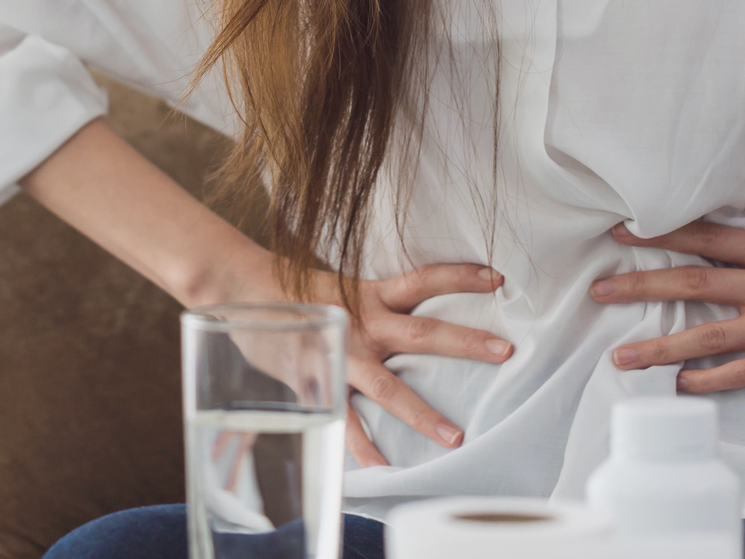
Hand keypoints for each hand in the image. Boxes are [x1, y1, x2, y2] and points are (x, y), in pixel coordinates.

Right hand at [208, 255, 512, 465]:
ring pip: (388, 386)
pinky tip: (382, 468)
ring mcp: (342, 352)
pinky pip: (344, 418)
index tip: (498, 278)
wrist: (239, 285)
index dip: (460, 276)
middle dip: (465, 342)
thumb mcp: (339, 284)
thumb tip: (404, 309)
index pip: (423, 279)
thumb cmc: (290, 286)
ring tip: (455, 438)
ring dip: (422, 413)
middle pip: (422, 332)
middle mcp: (363, 321)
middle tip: (505, 351)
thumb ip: (371, 300)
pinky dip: (362, 445)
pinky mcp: (317, 379)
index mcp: (370, 293)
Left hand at [589, 181, 744, 398]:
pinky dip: (707, 379)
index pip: (709, 237)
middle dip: (641, 284)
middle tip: (599, 289)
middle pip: (695, 281)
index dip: (662, 233)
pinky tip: (677, 385)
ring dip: (661, 346)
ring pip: (709, 334)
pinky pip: (741, 372)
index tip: (621, 233)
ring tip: (621, 356)